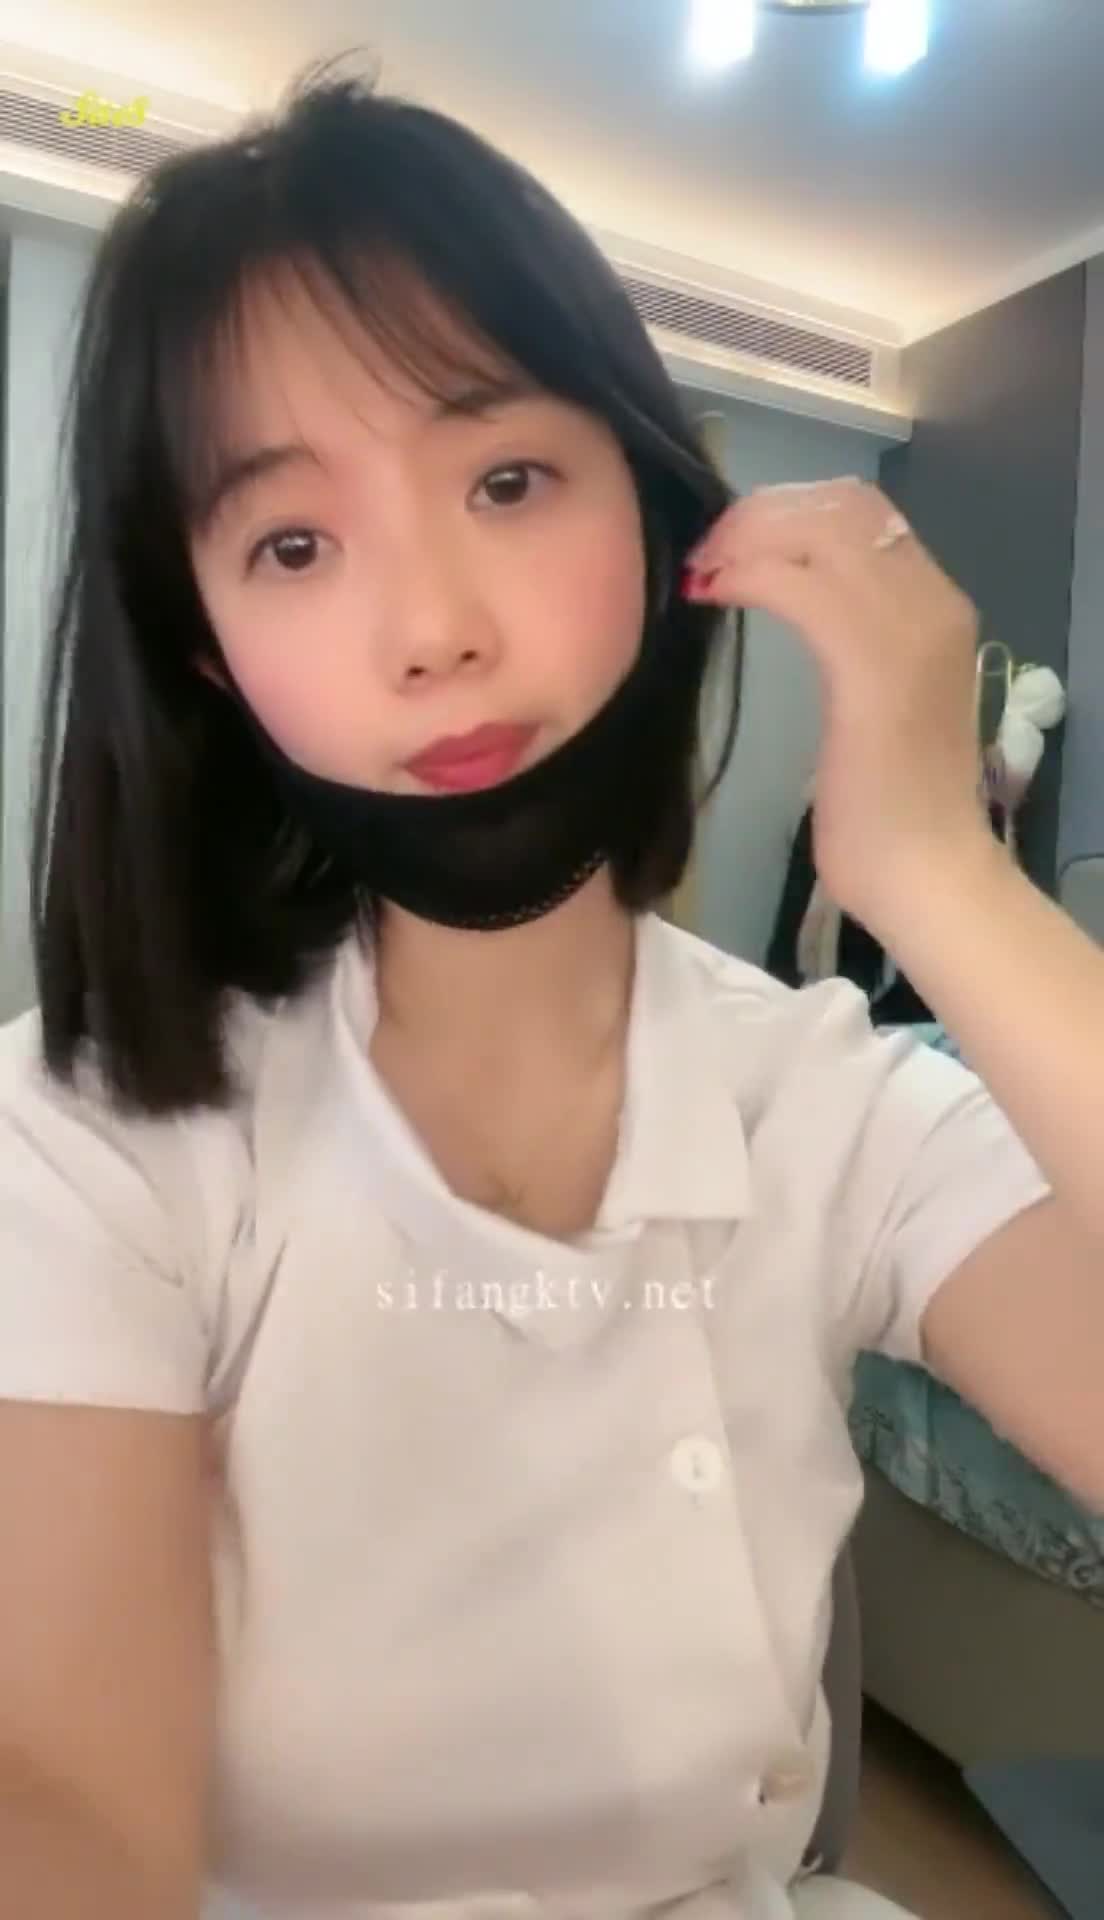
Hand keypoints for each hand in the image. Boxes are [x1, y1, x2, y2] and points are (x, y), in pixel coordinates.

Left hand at [684, 479, 996, 939]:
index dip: (788, 509)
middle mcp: (933, 602)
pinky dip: (744, 575)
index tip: (731, 539)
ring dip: (745, 537)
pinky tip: (707, 593)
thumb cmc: (889, 813)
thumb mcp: (876, 704)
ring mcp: (909, 629)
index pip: (863, 513)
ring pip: (817, 531)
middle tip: (705, 548)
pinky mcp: (870, 665)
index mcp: (937, 608)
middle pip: (840, 504)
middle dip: (760, 512)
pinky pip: (796, 586)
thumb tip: (796, 603)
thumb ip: (852, 646)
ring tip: (700, 568)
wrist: (925, 874)